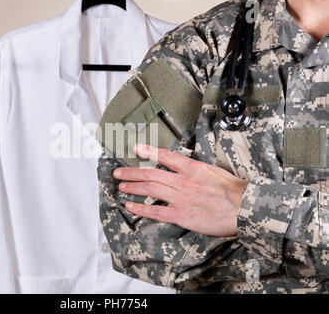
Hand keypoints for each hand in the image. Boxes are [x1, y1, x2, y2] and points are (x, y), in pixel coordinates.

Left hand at [113, 144, 248, 236]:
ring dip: (133, 187)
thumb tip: (187, 169)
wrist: (246, 208)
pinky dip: (141, 209)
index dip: (149, 151)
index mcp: (193, 168)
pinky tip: (131, 206)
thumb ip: (198, 171)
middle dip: (132, 172)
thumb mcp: (216, 172)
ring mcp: (181, 198)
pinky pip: (156, 212)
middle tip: (118, 172)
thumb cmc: (236, 192)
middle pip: (152, 174)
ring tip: (122, 186)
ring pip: (151, 190)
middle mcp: (183, 181)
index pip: (166, 156)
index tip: (136, 148)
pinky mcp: (182, 216)